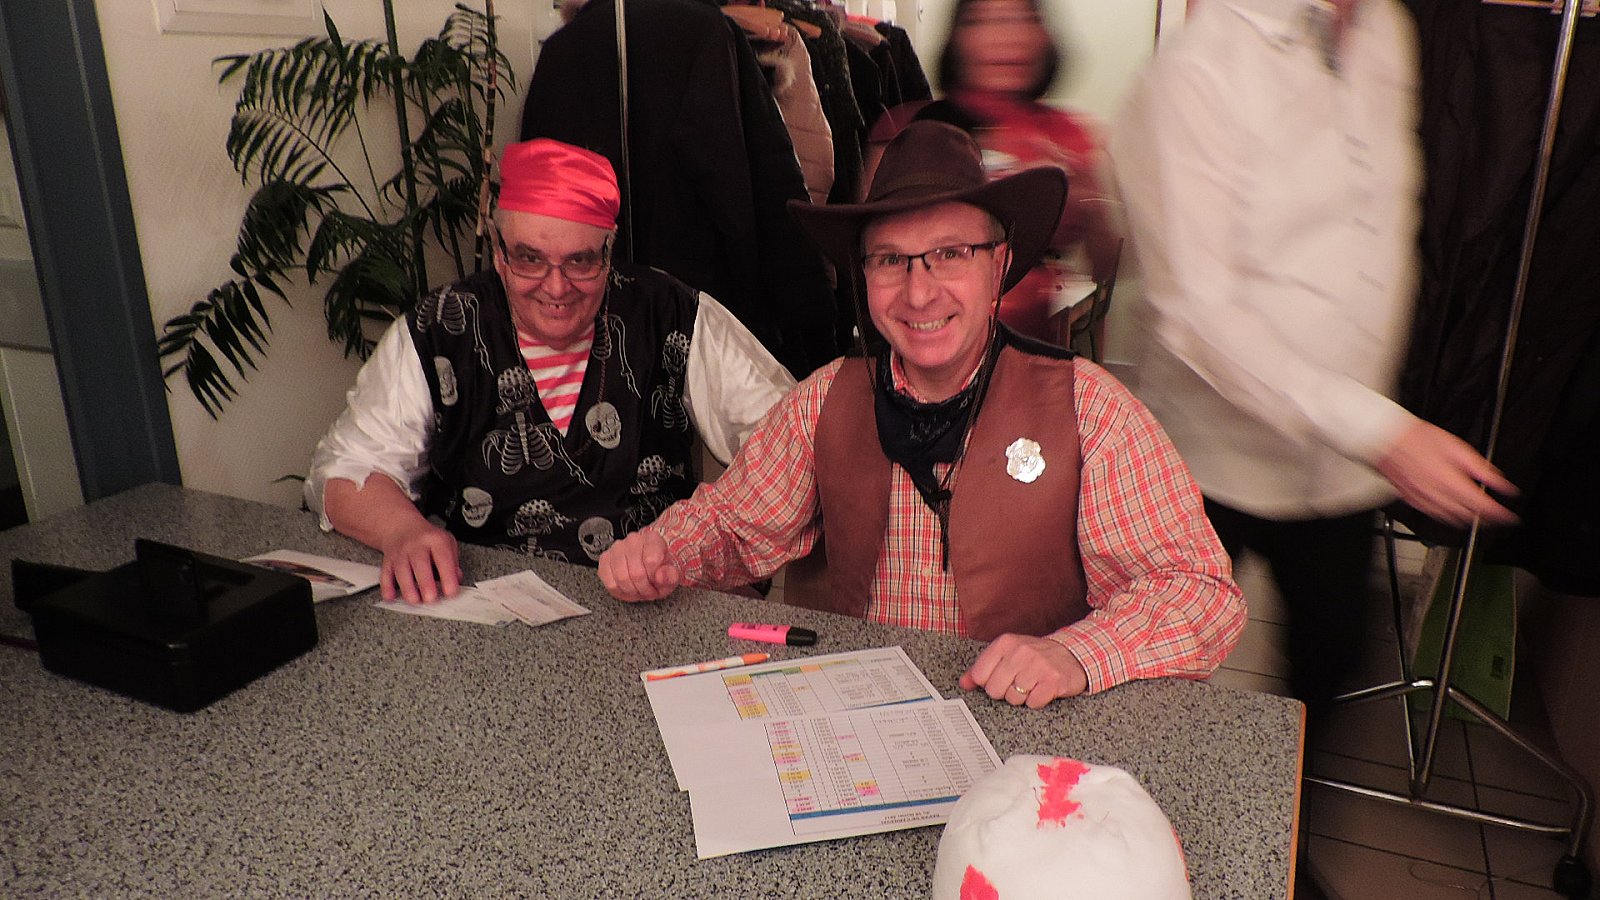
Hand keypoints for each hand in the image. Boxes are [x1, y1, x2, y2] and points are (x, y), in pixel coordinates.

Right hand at [379, 518, 462, 604]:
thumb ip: (453, 562)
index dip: (447, 577)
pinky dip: (387, 587)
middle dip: (425, 584)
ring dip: (407, 588)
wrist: (402, 527)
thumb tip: (456, 579)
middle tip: (431, 599)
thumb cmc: (427, 538)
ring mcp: (400, 553)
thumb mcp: (447, 542)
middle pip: (420, 564)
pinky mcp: (388, 562)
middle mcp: (416, 546)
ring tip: (415, 600)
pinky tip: (391, 597)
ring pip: (401, 571)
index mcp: (435, 540)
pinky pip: (385, 575)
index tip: (451, 592)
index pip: (443, 559)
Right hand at [598, 529, 680, 601]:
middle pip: (636, 573)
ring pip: (621, 579)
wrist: (648, 567)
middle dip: (644, 589)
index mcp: (652, 539)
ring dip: (632, 591)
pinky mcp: (605, 559)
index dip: (655, 578)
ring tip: (639, 589)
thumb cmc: (659, 569)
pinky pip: (609, 582)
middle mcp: (633, 540)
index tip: (657, 582)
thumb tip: (661, 576)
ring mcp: (617, 549)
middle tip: (648, 590)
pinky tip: (627, 588)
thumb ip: (670, 576)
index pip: (651, 560)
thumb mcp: (672, 575)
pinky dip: (620, 591)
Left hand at [959, 634, 1089, 708]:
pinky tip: (1042, 689)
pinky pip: (1033, 703)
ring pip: (1013, 698)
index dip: (988, 682)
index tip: (1000, 678)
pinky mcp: (1053, 681)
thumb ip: (982, 668)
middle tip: (1018, 682)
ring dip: (1022, 697)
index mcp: (1005, 643)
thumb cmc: (1035, 656)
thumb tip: (963, 683)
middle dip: (1005, 692)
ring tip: (1032, 684)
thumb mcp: (1007, 654)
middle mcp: (1020, 652)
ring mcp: (1038, 665)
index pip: (979, 675)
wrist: (1072, 654)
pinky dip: (1037, 701)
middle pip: (994, 690)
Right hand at [1376, 420, 1518, 527]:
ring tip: (1478, 518)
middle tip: (1497, 517)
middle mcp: (1437, 495)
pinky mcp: (1411, 499)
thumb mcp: (1457, 448)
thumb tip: (1501, 483)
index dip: (1499, 514)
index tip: (1510, 517)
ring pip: (1450, 519)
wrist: (1385, 440)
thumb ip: (1481, 468)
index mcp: (1451, 482)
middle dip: (1485, 519)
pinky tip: (1451, 515)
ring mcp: (1422, 500)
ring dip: (1466, 521)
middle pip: (1467, 515)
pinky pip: (1432, 515)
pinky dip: (1446, 518)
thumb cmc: (1417, 439)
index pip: (1482, 506)